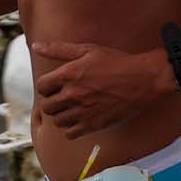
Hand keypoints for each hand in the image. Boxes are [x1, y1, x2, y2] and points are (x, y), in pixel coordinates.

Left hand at [31, 40, 171, 137]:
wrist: (143, 80)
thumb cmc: (117, 62)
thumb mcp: (88, 50)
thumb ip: (59, 49)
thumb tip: (36, 46)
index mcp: (68, 74)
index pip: (42, 87)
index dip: (47, 86)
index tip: (57, 85)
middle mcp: (72, 94)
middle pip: (47, 106)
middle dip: (52, 101)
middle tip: (64, 98)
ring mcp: (83, 111)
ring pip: (57, 121)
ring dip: (62, 115)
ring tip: (72, 108)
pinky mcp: (93, 125)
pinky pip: (70, 133)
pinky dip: (71, 128)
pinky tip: (80, 119)